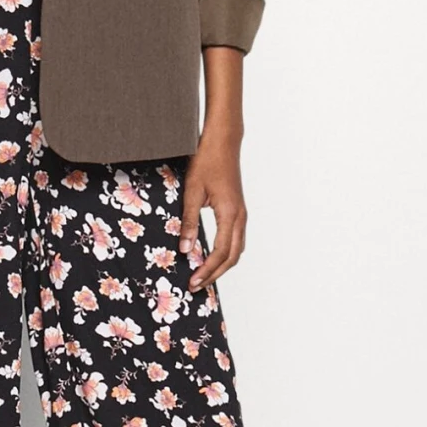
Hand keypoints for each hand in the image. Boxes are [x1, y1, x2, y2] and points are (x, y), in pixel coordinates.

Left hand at [178, 127, 246, 288]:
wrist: (223, 141)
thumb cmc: (207, 161)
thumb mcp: (192, 191)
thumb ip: (189, 221)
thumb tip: (185, 249)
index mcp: (230, 214)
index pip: (220, 252)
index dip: (207, 270)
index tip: (193, 281)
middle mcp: (240, 217)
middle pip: (232, 257)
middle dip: (215, 274)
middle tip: (196, 285)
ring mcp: (241, 213)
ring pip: (237, 249)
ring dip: (222, 265)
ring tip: (203, 275)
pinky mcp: (238, 209)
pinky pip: (235, 239)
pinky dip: (226, 253)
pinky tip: (211, 256)